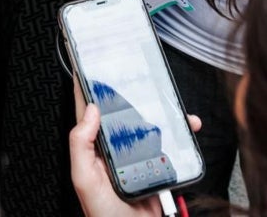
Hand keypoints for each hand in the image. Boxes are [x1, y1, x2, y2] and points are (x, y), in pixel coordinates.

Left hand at [69, 78, 201, 216]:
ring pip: (149, 125)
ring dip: (161, 112)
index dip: (88, 88)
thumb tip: (90, 110)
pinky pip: (170, 143)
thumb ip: (81, 144)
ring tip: (170, 101)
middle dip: (130, 94)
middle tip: (137, 75)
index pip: (89, 111)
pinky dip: (180, 133)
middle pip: (122, 114)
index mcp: (94, 148)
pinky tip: (186, 126)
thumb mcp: (84, 179)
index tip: (90, 64)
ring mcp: (137, 157)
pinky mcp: (158, 165)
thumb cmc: (103, 214)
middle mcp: (115, 149)